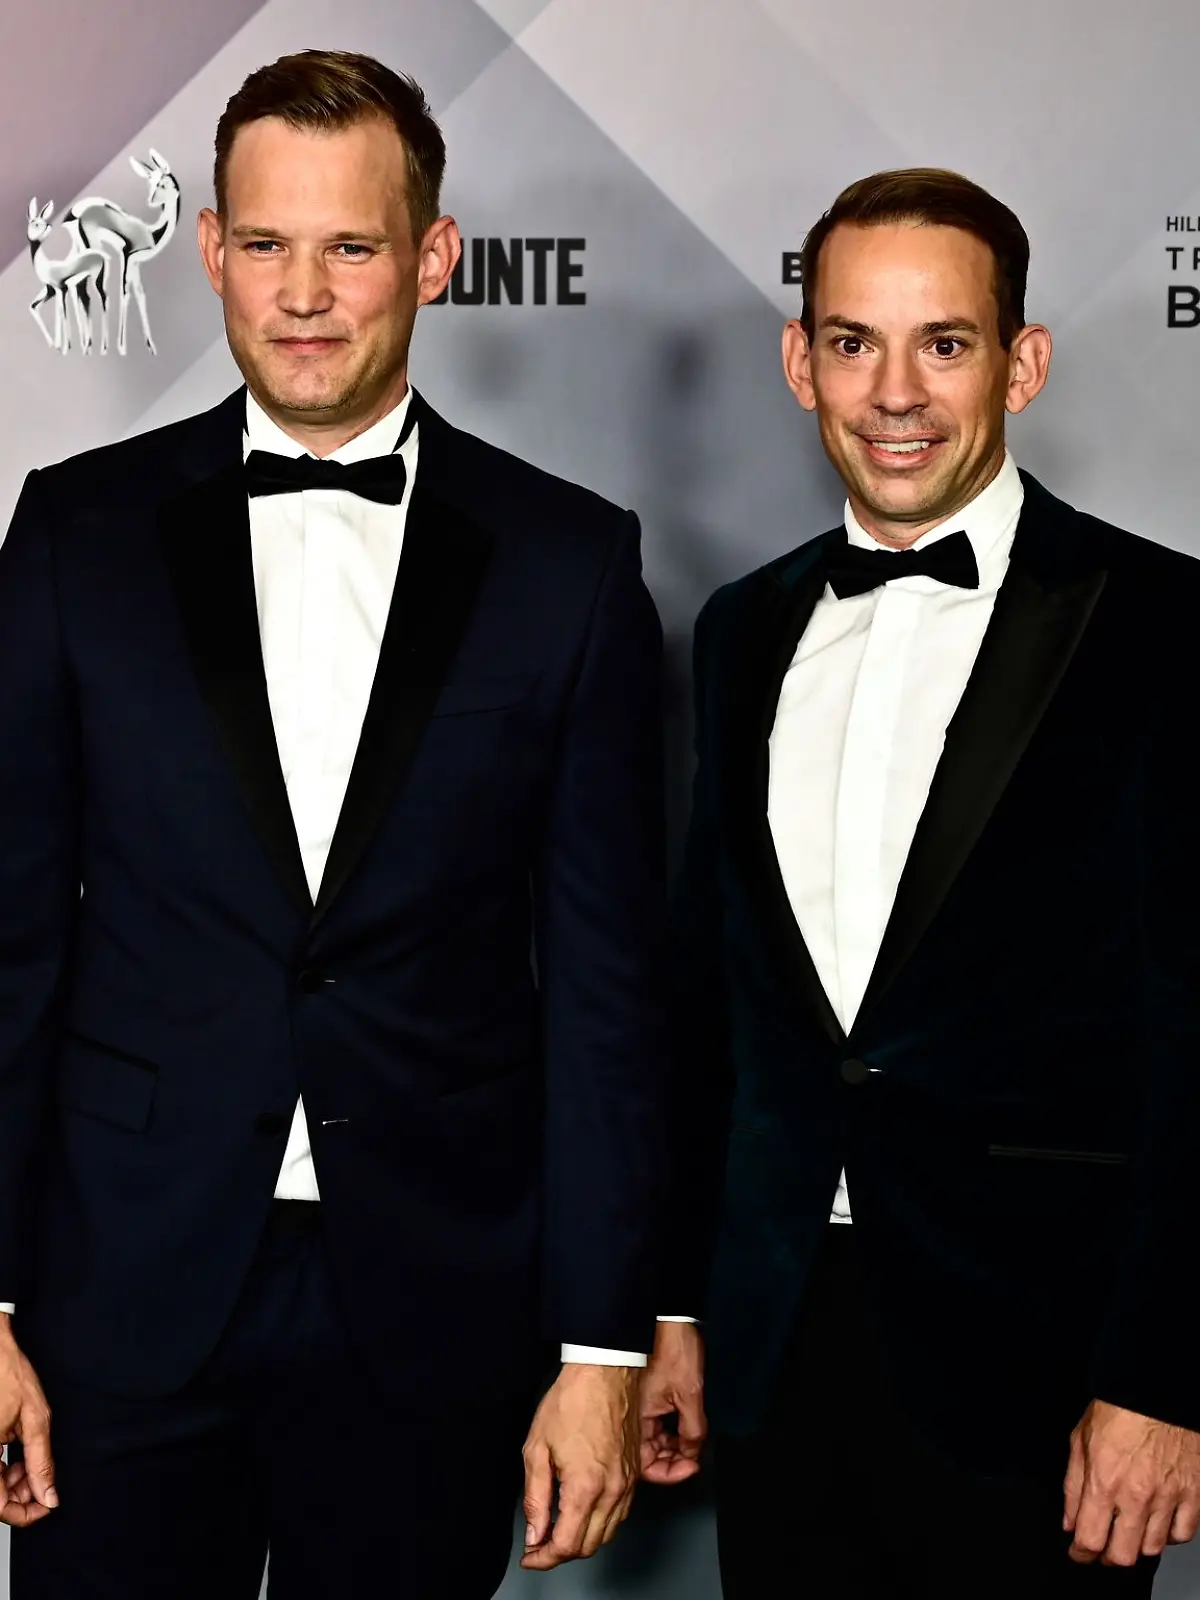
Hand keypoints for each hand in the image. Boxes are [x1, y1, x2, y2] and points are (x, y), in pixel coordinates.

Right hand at [0, 1318, 56, 1527]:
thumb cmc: (9, 1374)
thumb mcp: (34, 1418)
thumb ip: (40, 1460)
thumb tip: (49, 1495)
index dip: (23, 1514)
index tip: (46, 1506)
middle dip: (22, 1495)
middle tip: (44, 1481)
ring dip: (14, 1483)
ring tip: (33, 1464)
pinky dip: (5, 1469)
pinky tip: (20, 1457)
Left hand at [521, 1363, 639, 1569]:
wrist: (604, 1372)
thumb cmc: (571, 1401)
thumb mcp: (537, 1448)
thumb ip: (535, 1497)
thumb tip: (535, 1534)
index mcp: (585, 1487)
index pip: (566, 1545)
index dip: (544, 1558)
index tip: (531, 1556)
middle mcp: (612, 1490)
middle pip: (588, 1546)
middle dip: (561, 1553)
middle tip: (539, 1545)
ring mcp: (627, 1483)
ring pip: (607, 1534)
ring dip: (582, 1541)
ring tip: (558, 1531)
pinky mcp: (635, 1473)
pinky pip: (620, 1514)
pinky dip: (601, 1524)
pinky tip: (583, 1514)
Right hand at [640, 1322, 705, 1484]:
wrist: (668, 1319)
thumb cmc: (673, 1349)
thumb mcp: (690, 1394)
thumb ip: (693, 1430)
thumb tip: (692, 1452)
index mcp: (639, 1417)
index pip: (646, 1464)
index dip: (669, 1472)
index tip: (690, 1468)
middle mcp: (634, 1416)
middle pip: (649, 1454)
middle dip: (672, 1461)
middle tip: (693, 1459)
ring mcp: (640, 1407)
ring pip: (654, 1440)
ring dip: (673, 1447)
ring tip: (692, 1447)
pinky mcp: (647, 1397)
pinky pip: (656, 1425)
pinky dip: (670, 1432)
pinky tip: (684, 1431)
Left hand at [1064, 1399, 1199, 1564]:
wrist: (1156, 1390)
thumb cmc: (1117, 1409)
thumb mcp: (1080, 1440)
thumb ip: (1073, 1485)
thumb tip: (1069, 1521)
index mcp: (1104, 1482)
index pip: (1090, 1538)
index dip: (1081, 1553)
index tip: (1078, 1553)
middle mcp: (1136, 1496)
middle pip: (1123, 1555)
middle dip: (1108, 1557)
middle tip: (1103, 1548)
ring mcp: (1168, 1497)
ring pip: (1153, 1548)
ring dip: (1137, 1547)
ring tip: (1129, 1534)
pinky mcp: (1192, 1493)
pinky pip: (1183, 1533)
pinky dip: (1169, 1536)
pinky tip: (1159, 1524)